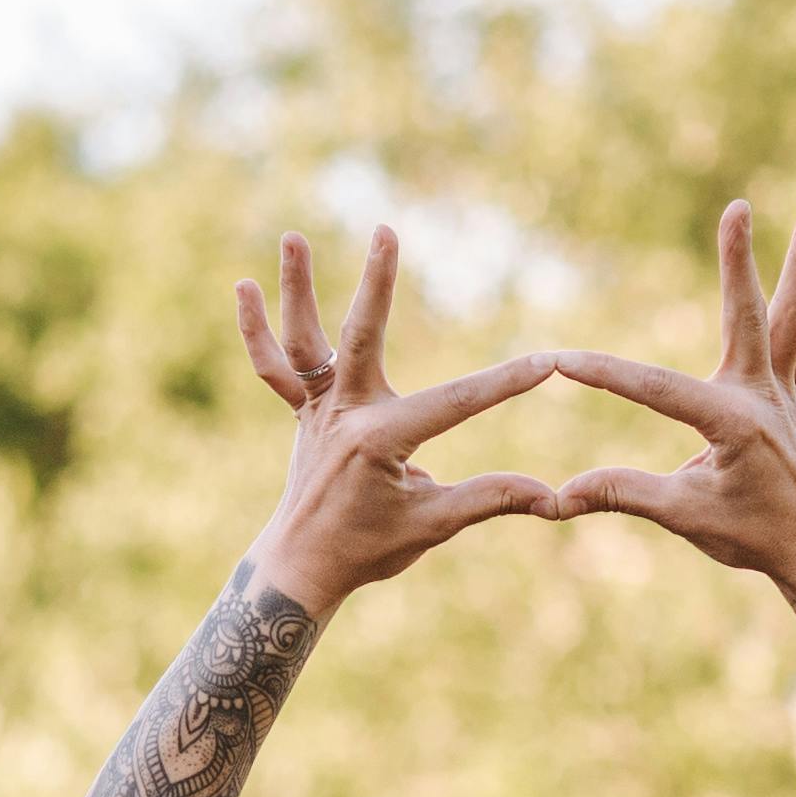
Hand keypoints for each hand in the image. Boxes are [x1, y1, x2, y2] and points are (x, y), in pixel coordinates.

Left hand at [234, 225, 560, 608]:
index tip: (549, 361)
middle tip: (387, 229)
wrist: (303, 566)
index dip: (507, 383)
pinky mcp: (301, 414)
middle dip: (378, 281)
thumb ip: (490, 499)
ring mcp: (317, 411)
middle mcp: (345, 415)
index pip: (456, 402)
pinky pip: (273, 368)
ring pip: (303, 341)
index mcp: (380, 440)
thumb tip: (552, 496)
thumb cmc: (369, 549)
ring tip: (291, 237)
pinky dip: (254, 331)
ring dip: (296, 288)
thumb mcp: (434, 525)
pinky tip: (243, 287)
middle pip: (361, 336)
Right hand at [548, 197, 795, 588]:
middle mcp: (763, 394)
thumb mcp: (683, 516)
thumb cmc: (752, 536)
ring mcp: (785, 390)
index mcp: (732, 422)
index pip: (656, 389)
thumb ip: (623, 494)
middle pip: (750, 313)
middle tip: (739, 206)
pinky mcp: (795, 394)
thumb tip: (559, 496)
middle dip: (740, 259)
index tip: (558, 361)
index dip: (604, 374)